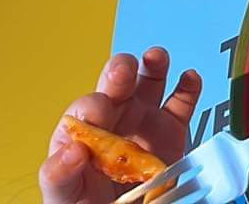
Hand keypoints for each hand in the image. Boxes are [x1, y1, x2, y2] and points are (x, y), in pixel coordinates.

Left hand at [39, 48, 201, 203]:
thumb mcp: (64, 194)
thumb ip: (59, 174)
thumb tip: (71, 151)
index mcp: (84, 135)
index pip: (85, 111)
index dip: (92, 106)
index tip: (100, 111)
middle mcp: (114, 122)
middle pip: (115, 87)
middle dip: (119, 73)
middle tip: (122, 71)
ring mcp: (144, 124)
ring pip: (149, 84)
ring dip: (152, 66)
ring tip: (155, 58)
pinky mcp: (171, 132)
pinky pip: (181, 104)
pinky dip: (188, 88)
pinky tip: (189, 78)